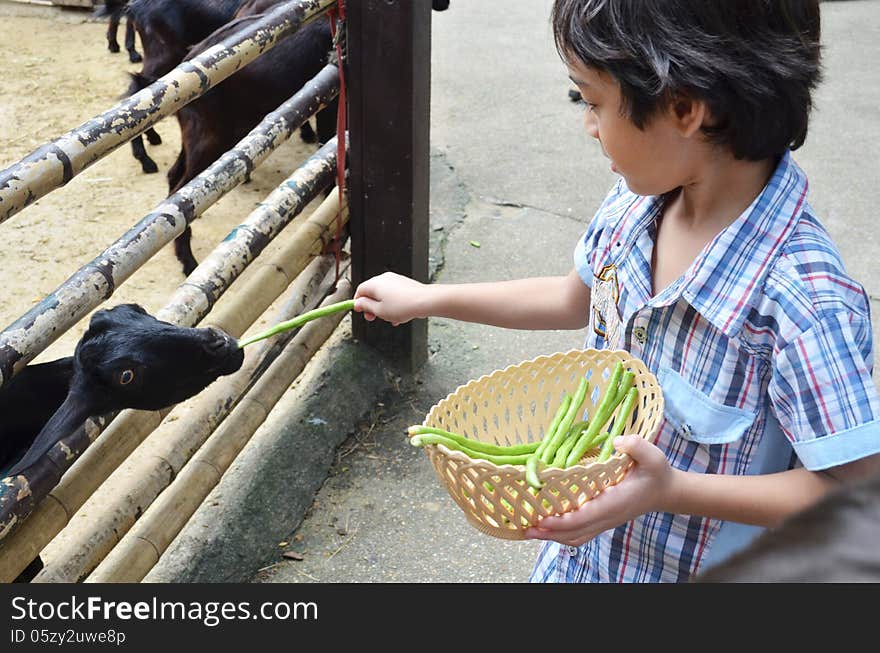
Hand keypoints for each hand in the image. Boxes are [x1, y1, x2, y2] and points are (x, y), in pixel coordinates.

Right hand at [353, 272, 427, 325]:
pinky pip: (393, 294)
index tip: (361, 311)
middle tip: (373, 317)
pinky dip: (392, 304)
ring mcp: (395, 279)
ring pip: (383, 295)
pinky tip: (398, 315)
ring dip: (383, 307)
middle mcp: (384, 278)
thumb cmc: (404, 305)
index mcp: (374, 284)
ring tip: (389, 318)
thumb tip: (358, 303)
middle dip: (371, 307)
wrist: (425, 300)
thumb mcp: (379, 311)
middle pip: (371, 292)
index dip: (358, 302)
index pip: (360, 291)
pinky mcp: (404, 283)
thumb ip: (366, 307)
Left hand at [525, 434, 674, 546]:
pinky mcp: (602, 521)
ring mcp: (604, 522)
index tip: (541, 519)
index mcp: (615, 502)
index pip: (584, 517)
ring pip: (575, 537)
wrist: (666, 491)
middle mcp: (607, 516)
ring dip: (552, 536)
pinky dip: (561, 534)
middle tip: (524, 527)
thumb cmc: (656, 472)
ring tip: (529, 529)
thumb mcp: (653, 456)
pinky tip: (547, 527)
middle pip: (574, 532)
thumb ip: (638, 446)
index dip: (561, 521)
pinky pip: (579, 534)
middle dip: (549, 532)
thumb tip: (618, 442)